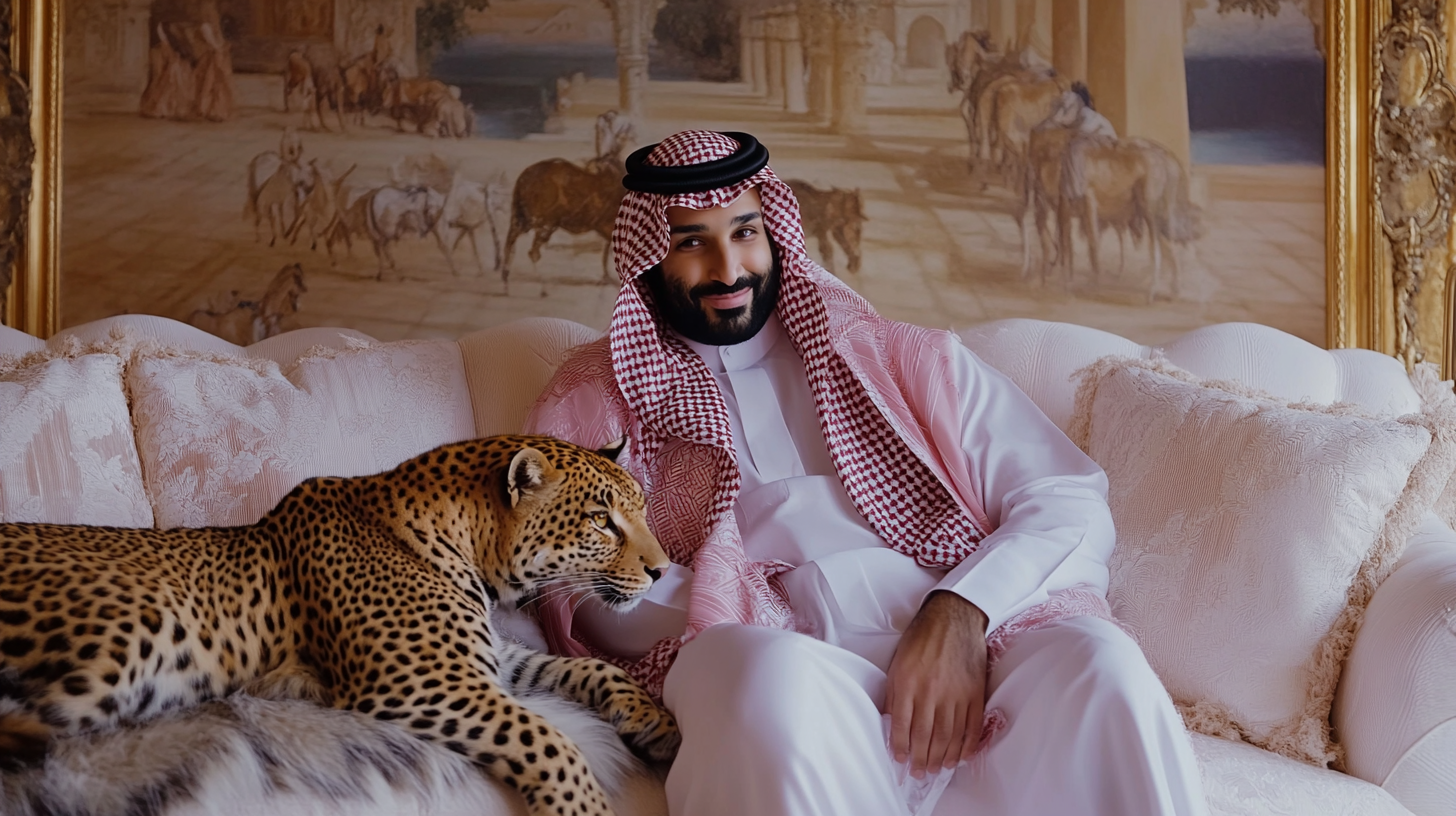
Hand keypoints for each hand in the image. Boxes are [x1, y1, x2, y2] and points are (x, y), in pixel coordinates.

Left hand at [885, 591, 988, 777]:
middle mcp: (932, 692)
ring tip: (938, 769)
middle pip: (927, 736)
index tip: (901, 760)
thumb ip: (895, 694)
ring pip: (949, 735)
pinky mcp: (975, 693)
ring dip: (943, 757)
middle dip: (922, 759)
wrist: (953, 618)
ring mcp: (956, 693)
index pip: (903, 726)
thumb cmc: (921, 640)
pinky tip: (962, 756)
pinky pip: (972, 725)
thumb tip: (891, 722)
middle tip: (920, 773)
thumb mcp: (898, 664)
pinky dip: (968, 744)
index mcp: (909, 684)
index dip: (901, 747)